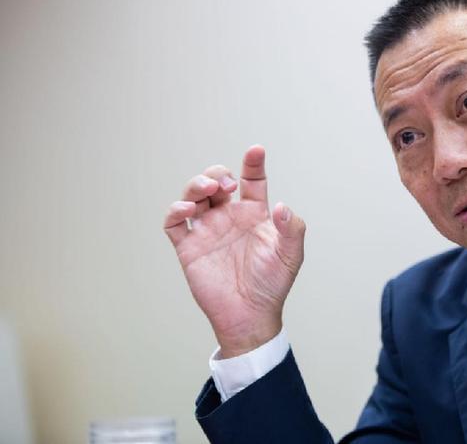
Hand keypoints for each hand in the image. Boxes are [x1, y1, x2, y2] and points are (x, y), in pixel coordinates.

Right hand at [163, 146, 305, 357]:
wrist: (250, 316)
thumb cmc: (272, 286)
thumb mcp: (291, 256)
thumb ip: (291, 229)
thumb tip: (281, 206)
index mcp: (254, 215)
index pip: (251, 181)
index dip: (253, 163)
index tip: (256, 150)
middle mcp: (229, 218)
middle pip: (216, 181)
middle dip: (217, 172)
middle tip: (226, 184)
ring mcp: (207, 231)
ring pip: (194, 196)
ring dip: (196, 185)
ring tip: (208, 189)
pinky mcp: (189, 247)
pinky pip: (174, 223)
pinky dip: (175, 211)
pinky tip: (187, 209)